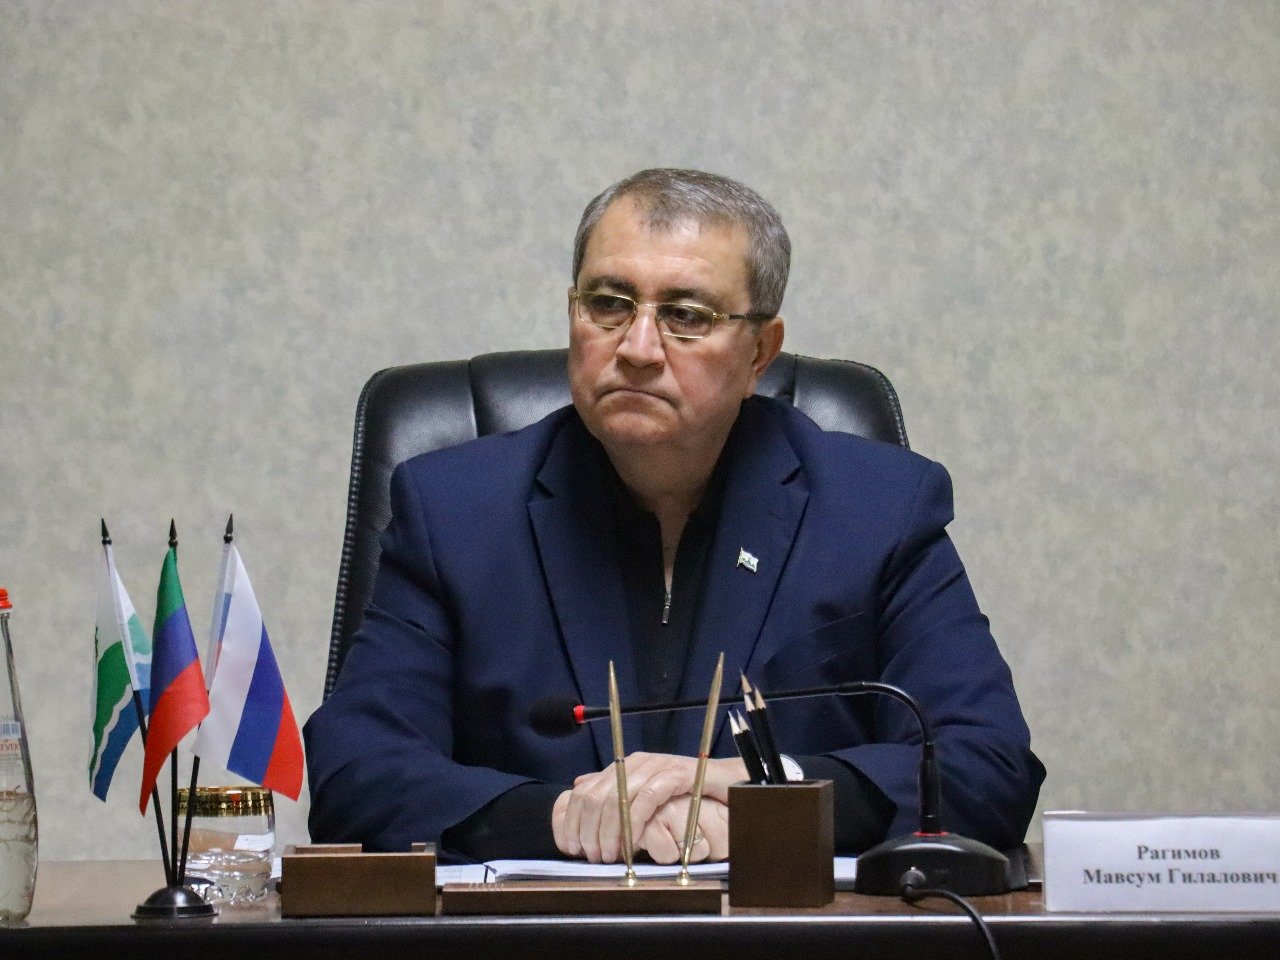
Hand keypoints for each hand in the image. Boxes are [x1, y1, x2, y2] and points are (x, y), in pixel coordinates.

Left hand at [552, 752, 747, 862]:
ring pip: (617, 798)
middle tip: (595, 858)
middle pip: (595, 797)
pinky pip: (647, 797)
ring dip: (610, 831)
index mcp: (620, 769)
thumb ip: (614, 798)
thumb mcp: (641, 800)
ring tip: (611, 856)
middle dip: (590, 831)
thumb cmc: (682, 795)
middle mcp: (633, 764)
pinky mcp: (674, 773)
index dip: (572, 822)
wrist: (724, 783)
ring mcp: (653, 767)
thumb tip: (577, 793)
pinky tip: (633, 842)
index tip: (573, 849)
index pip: (583, 792)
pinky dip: (636, 822)